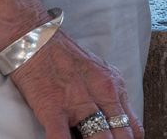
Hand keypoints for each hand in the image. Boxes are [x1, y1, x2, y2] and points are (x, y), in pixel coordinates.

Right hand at [10, 30, 142, 138]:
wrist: (34, 38)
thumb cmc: (63, 57)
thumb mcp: (98, 73)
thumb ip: (109, 99)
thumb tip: (116, 129)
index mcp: (114, 86)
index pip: (133, 127)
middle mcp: (101, 93)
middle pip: (121, 135)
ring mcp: (77, 101)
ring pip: (100, 138)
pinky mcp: (53, 107)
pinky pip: (62, 137)